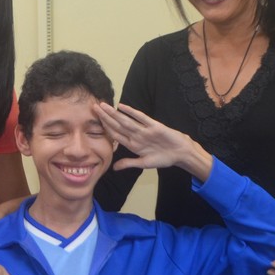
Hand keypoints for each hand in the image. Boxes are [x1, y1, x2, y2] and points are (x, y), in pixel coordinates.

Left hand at [93, 103, 211, 179]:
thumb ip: (129, 164)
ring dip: (114, 113)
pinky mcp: (154, 126)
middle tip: (93, 107)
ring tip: (103, 105)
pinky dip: (132, 112)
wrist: (180, 153)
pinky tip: (122, 107)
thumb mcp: (144, 163)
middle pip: (117, 124)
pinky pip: (141, 118)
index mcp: (132, 144)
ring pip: (125, 120)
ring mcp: (144, 130)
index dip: (104, 127)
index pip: (115, 134)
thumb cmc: (163, 158)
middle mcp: (136, 135)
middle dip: (105, 116)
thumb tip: (114, 169)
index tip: (94, 120)